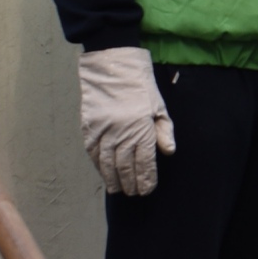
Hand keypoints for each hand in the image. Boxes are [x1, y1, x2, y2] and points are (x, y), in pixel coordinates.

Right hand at [81, 47, 176, 194]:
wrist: (112, 64)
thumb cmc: (140, 84)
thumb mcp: (158, 105)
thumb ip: (164, 130)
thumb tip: (168, 152)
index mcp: (142, 129)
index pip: (145, 162)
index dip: (147, 179)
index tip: (148, 189)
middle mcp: (122, 133)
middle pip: (126, 166)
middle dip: (131, 183)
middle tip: (135, 193)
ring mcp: (103, 131)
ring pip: (108, 163)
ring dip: (113, 179)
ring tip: (118, 190)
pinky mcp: (89, 127)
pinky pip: (93, 152)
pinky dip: (98, 165)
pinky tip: (104, 173)